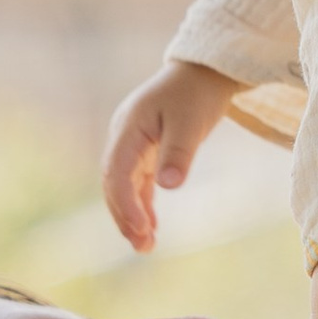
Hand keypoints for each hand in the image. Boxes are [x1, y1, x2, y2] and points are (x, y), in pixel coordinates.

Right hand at [102, 59, 237, 253]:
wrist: (204, 71)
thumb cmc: (197, 94)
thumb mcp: (191, 122)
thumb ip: (178, 153)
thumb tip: (168, 186)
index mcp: (128, 128)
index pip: (116, 172)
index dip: (124, 203)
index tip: (140, 228)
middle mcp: (124, 138)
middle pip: (114, 183)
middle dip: (124, 216)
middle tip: (142, 246)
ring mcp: (132, 144)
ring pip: (123, 186)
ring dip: (131, 215)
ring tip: (145, 246)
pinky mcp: (145, 150)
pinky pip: (137, 182)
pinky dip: (142, 204)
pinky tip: (151, 228)